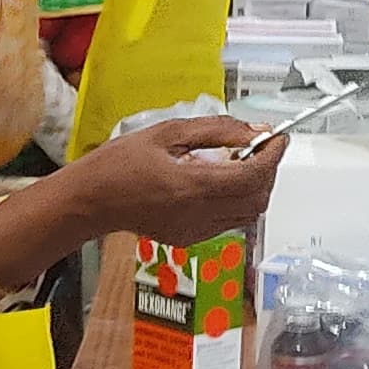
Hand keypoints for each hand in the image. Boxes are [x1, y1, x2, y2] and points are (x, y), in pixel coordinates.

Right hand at [52, 114, 282, 246]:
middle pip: (259, 197)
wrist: (90, 201)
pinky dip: (237, 200)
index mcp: (194, 185)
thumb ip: (216, 130)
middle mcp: (199, 214)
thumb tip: (253, 130)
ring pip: (249, 213)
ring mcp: (196, 230)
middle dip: (268, 170)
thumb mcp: (168, 132)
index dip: (274, 154)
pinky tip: (218, 179)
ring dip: (254, 186)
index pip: (255, 174)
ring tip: (239, 160)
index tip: (278, 136)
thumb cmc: (119, 164)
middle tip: (260, 145)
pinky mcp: (190, 238)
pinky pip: (229, 221)